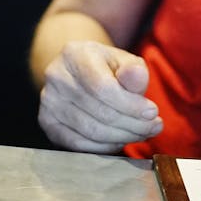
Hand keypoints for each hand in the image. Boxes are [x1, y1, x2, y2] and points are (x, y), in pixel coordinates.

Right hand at [37, 41, 162, 152]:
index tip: (153, 112)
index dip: (131, 105)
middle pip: (99, 112)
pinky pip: (78, 144)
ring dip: (122, 137)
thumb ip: (134, 70)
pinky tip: (120, 140)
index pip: (103, 87)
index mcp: (74, 54)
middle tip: (153, 127)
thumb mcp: (123, 61)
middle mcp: (56, 76)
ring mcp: (48, 101)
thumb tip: (137, 78)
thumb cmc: (106, 67)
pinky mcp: (47, 122)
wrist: (77, 71)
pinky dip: (104, 147)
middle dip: (132, 124)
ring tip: (141, 133)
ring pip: (91, 131)